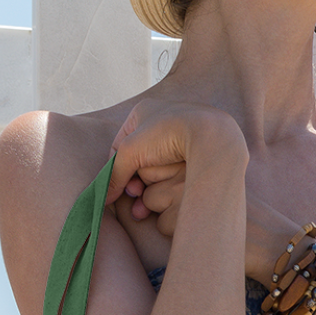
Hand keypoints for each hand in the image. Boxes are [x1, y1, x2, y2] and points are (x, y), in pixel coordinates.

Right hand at [108, 100, 243, 239]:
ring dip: (152, 186)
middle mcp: (162, 122)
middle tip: (135, 195)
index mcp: (144, 112)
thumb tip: (104, 197)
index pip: (120, 145)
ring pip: (158, 168)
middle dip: (136, 181)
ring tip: (148, 201)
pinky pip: (177, 172)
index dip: (116, 168)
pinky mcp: (198, 151)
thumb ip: (114, 174)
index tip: (118, 188)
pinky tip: (167, 198)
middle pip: (139, 160)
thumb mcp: (130, 152)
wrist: (211, 136)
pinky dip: (171, 185)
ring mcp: (181, 136)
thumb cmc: (166, 134)